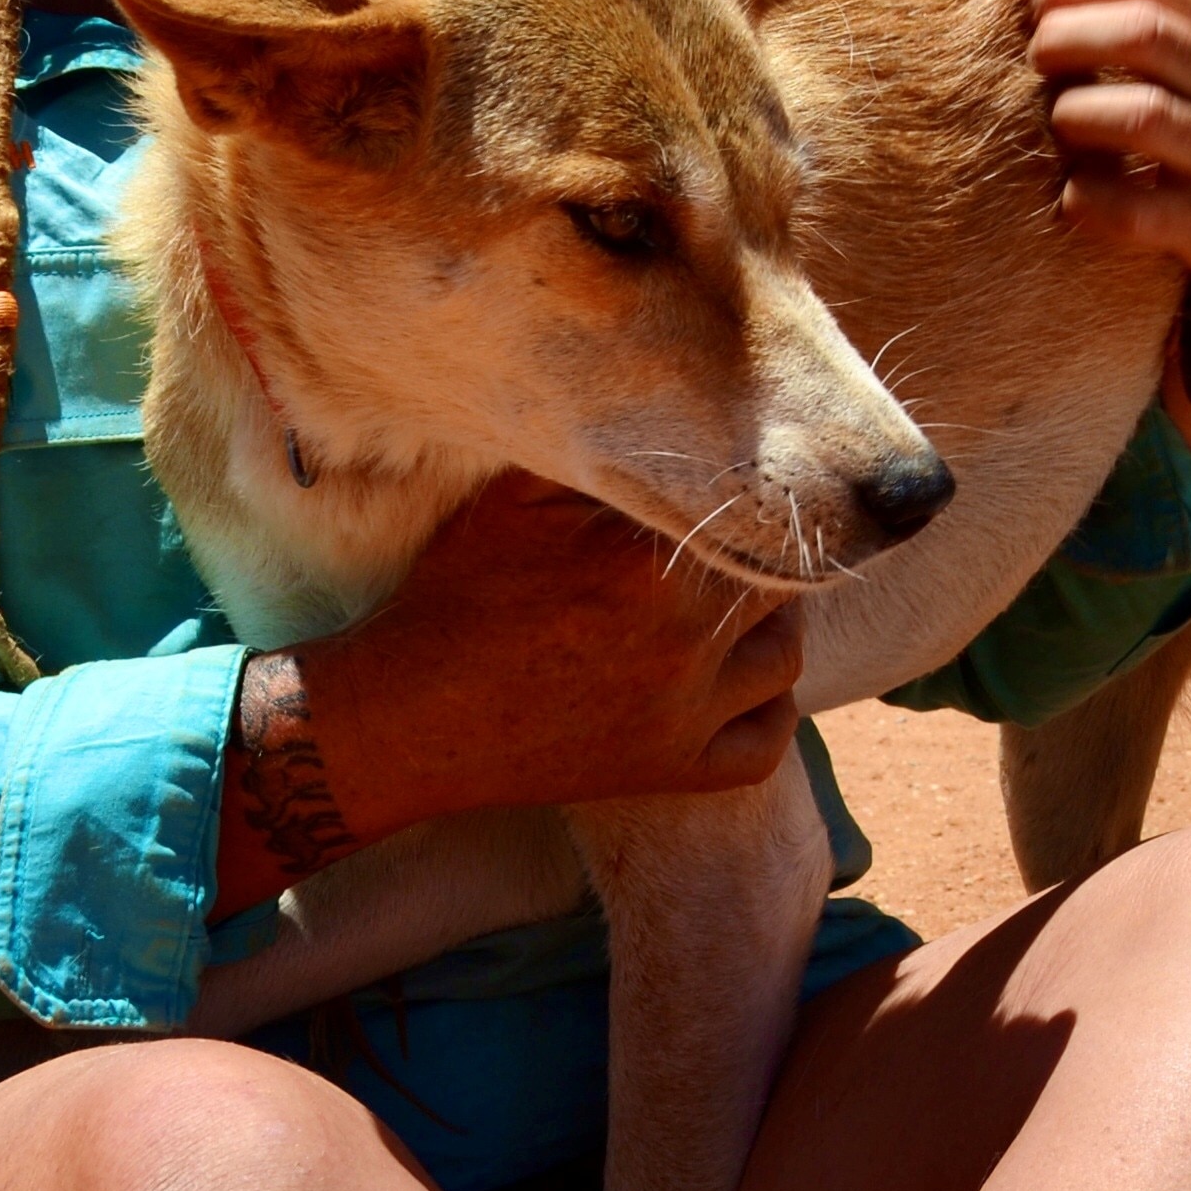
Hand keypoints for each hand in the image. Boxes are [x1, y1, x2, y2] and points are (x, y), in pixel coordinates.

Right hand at [217, 473, 806, 911]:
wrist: (405, 716)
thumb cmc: (457, 596)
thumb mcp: (519, 499)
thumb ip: (605, 459)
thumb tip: (677, 420)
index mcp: (647, 565)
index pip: (752, 519)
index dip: (747, 506)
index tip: (731, 503)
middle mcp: (679, 640)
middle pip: (779, 586)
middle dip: (760, 564)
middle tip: (732, 554)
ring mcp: (682, 716)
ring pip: (785, 661)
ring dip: (769, 630)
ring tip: (733, 612)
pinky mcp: (671, 770)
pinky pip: (766, 746)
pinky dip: (767, 714)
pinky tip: (738, 686)